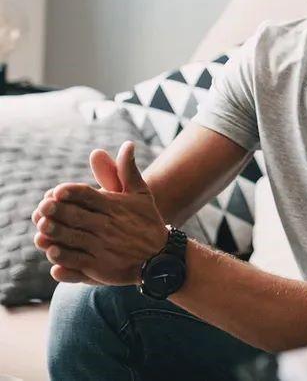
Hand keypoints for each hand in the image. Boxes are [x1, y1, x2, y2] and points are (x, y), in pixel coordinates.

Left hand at [33, 141, 167, 285]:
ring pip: (73, 238)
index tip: (56, 191)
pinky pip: (77, 261)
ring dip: (56, 233)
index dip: (70, 192)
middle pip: (76, 216)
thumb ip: (128, 170)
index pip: (87, 195)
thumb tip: (128, 144)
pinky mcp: (100, 267)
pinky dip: (63, 256)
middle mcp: (108, 225)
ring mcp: (103, 247)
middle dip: (57, 212)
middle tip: (42, 208)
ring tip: (42, 228)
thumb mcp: (141, 194)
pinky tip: (52, 251)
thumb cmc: (147, 221)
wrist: (161, 257)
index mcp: (114, 206)